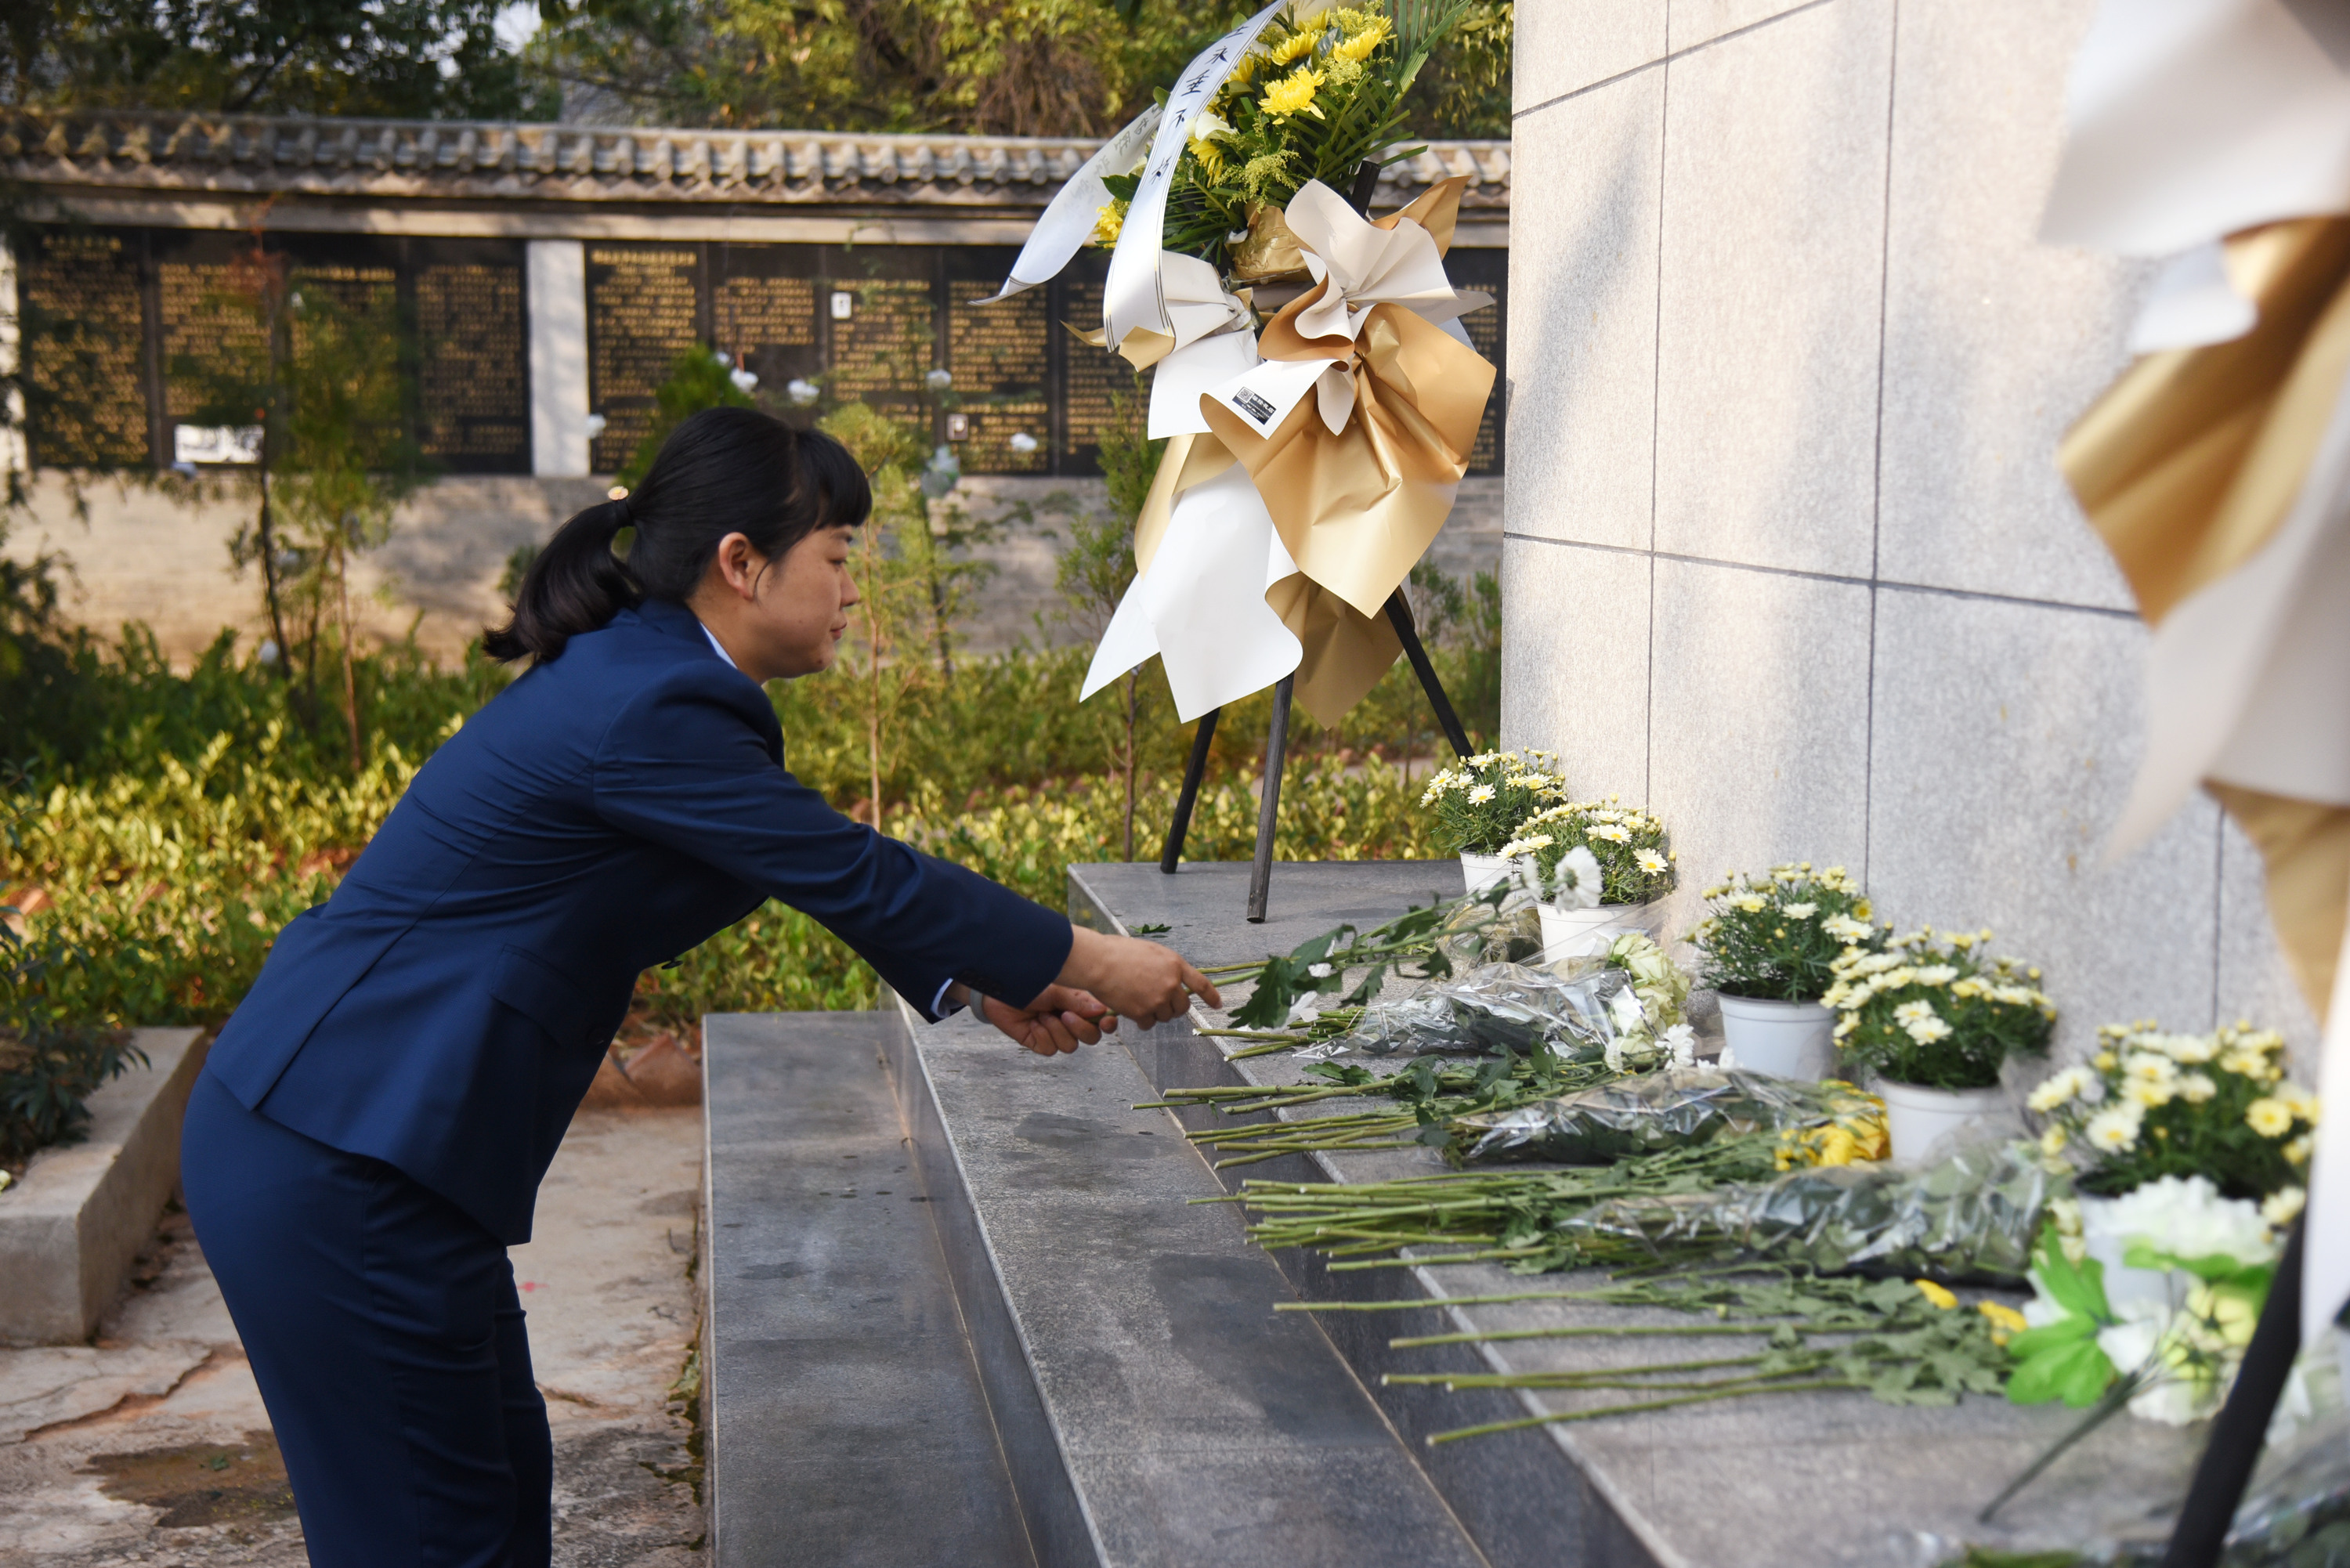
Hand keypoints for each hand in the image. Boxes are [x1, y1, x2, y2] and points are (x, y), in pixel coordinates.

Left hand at [981, 984, 1114, 1056]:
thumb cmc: (1028, 983)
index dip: (1108, 1023)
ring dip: (1056, 1030)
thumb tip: (1102, 1011)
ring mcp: (1055, 1032)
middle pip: (1091, 1037)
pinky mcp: (1040, 1042)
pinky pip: (1051, 1049)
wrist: (1000, 991)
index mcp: (1079, 1004)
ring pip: (1071, 1046)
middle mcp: (1070, 1019)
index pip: (1102, 1019)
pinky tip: (1034, 1023)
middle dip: (1080, 1028)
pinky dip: (1042, 1035)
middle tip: (1065, 1014)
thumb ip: (1079, 1002)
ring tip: (1042, 1014)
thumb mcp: (1057, 989)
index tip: (1105, 1021)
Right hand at [1054, 925, 1220, 1026]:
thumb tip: (1172, 981)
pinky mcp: (1143, 1012)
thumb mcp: (1151, 951)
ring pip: (1165, 1017)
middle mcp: (1171, 983)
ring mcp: (1158, 999)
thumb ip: (1165, 966)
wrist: (1098, 962)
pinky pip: (1149, 1024)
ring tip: (1139, 1001)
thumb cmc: (1119, 952)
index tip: (1218, 1004)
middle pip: (1183, 1007)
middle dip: (1174, 1008)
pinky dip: (1142, 1021)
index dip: (1211, 996)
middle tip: (1160, 1003)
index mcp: (1175, 964)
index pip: (1201, 983)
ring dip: (1155, 1013)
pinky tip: (1132, 1010)